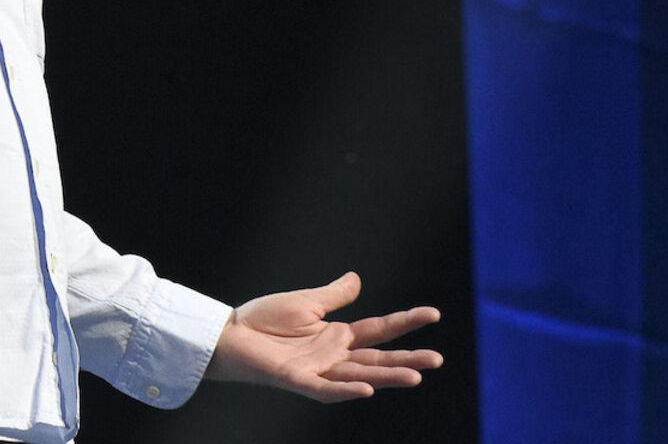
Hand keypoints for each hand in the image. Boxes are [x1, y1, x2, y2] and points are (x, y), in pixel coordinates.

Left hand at [206, 271, 442, 401]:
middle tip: (437, 359)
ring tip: (415, 376)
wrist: (230, 333)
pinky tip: (367, 388)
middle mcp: (334, 355)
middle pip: (378, 358)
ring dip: (386, 377)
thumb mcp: (304, 301)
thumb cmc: (263, 320)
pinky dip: (346, 390)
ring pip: (360, 375)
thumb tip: (357, 278)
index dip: (405, 322)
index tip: (433, 314)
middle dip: (407, 359)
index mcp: (337, 335)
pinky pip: (326, 389)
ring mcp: (319, 370)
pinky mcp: (299, 380)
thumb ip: (333, 295)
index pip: (379, 329)